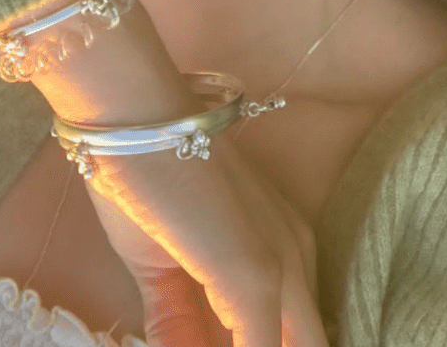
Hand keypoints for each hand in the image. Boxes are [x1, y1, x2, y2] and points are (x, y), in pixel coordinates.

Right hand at [27, 4, 325, 346]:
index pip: (298, 331)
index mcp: (286, 246)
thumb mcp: (160, 265)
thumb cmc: (145, 176)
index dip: (272, 346)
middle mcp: (299, 256)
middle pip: (309, 342)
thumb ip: (176, 320)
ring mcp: (283, 268)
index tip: (218, 344)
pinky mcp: (257, 280)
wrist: (137, 122)